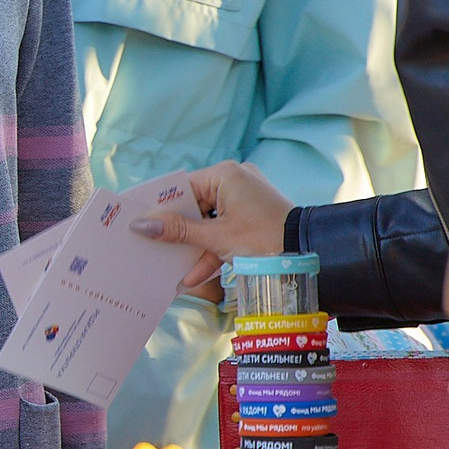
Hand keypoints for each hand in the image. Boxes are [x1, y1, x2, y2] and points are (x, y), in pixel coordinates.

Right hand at [129, 160, 294, 295]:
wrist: (308, 253)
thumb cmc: (263, 239)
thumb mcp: (216, 237)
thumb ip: (179, 231)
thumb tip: (142, 226)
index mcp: (225, 174)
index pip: (183, 188)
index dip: (162, 208)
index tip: (141, 222)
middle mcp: (235, 180)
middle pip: (195, 205)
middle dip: (178, 232)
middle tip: (152, 245)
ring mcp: (245, 197)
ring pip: (209, 220)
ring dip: (195, 246)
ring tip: (173, 266)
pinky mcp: (252, 215)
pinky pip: (224, 228)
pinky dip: (213, 248)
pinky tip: (194, 274)